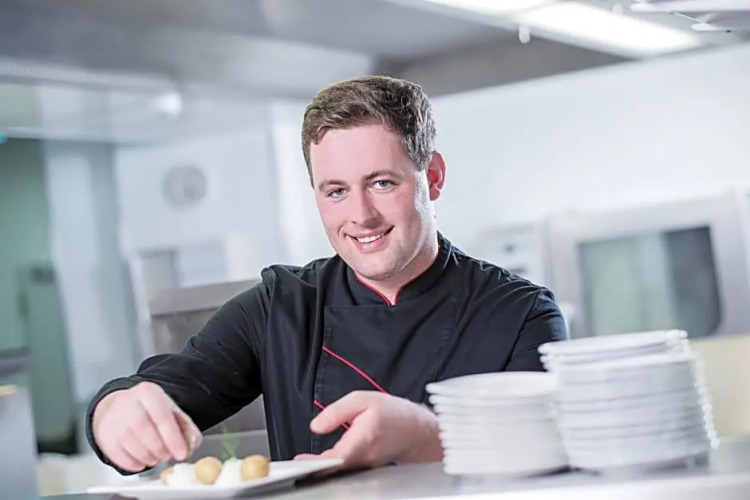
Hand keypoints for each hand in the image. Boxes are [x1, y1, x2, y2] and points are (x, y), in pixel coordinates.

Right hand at [92, 381, 201, 472]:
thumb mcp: (169, 409)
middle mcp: (128, 404)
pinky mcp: (104, 437)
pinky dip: (136, 464)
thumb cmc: (147, 409)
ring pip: (135, 447)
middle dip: (162, 450)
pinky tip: (143, 459)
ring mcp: (114, 421)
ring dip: (150, 458)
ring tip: (157, 456)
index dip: (174, 439)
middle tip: (168, 455)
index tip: (182, 453)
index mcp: (148, 393)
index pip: (162, 417)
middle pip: (147, 433)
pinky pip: (122, 458)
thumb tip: (193, 443)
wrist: (117, 406)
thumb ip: (185, 425)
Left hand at [295, 391, 442, 470]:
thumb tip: (316, 426)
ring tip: (306, 461)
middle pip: (334, 467)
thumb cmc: (394, 413)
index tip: (300, 460)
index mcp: (364, 438)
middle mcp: (365, 457)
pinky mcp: (368, 468)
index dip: (315, 462)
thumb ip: (337, 412)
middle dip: (314, 465)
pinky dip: (334, 466)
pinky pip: (347, 469)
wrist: (418, 430)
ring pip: (340, 470)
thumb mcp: (363, 400)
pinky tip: (325, 462)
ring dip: (323, 466)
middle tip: (298, 461)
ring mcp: (367, 466)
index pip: (335, 457)